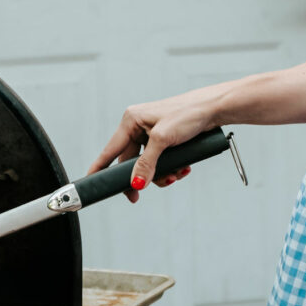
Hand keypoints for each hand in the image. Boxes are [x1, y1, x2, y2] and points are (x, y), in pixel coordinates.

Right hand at [87, 90, 223, 199]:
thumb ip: (147, 163)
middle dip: (142, 177)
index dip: (100, 167)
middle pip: (131, 161)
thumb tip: (135, 183)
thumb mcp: (163, 140)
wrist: (214, 109)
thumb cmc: (188, 114)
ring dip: (161, 174)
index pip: (110, 150)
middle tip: (138, 196)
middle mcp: (139, 126)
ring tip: (175, 175)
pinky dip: (171, 167)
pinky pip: (161, 160)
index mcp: (131, 121)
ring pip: (148, 164)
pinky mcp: (166, 140)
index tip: (91, 182)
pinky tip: (183, 168)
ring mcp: (153, 134)